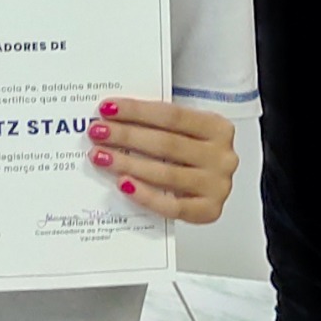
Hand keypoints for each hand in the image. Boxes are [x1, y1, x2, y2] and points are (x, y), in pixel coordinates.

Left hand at [89, 97, 238, 223]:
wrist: (213, 186)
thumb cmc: (193, 154)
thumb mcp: (185, 133)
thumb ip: (158, 126)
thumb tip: (113, 120)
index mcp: (218, 128)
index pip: (172, 115)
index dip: (137, 111)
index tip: (108, 109)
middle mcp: (222, 157)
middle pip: (167, 144)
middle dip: (127, 137)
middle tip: (97, 132)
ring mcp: (218, 186)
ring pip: (166, 174)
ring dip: (128, 164)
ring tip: (101, 156)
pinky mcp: (208, 211)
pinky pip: (171, 206)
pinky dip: (145, 195)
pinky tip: (123, 184)